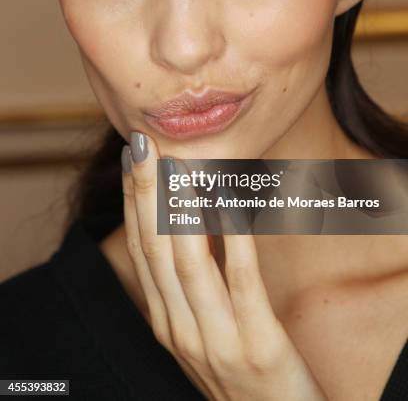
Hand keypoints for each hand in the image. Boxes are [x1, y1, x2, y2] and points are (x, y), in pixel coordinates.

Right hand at [121, 131, 327, 400]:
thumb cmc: (242, 373)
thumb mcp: (205, 331)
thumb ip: (192, 285)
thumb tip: (187, 222)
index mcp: (167, 322)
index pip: (142, 251)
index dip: (133, 202)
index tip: (132, 160)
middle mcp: (182, 330)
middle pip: (157, 250)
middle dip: (146, 193)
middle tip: (142, 145)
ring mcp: (217, 341)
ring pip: (188, 262)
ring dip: (183, 208)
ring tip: (180, 164)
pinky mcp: (258, 346)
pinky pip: (242, 281)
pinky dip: (232, 237)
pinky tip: (231, 202)